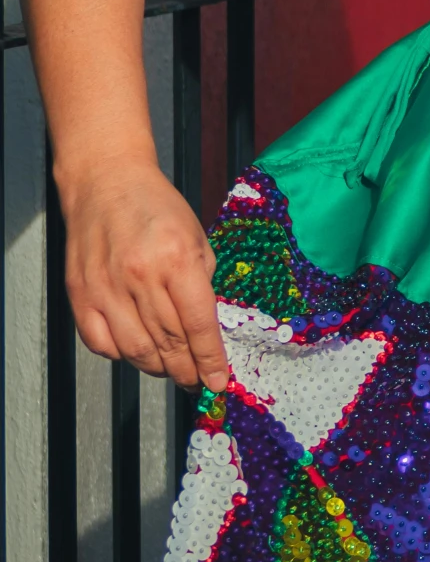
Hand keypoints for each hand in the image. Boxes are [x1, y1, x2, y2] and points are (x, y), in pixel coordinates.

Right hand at [59, 161, 228, 391]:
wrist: (106, 182)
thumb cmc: (155, 206)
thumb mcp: (197, 235)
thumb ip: (203, 281)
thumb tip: (208, 329)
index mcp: (176, 258)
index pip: (198, 323)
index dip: (210, 358)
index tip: (218, 380)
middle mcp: (140, 275)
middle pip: (169, 341)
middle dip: (187, 369)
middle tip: (196, 380)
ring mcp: (106, 287)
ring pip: (136, 350)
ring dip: (158, 368)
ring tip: (171, 370)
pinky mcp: (80, 294)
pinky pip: (101, 343)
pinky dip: (121, 356)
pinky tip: (136, 352)